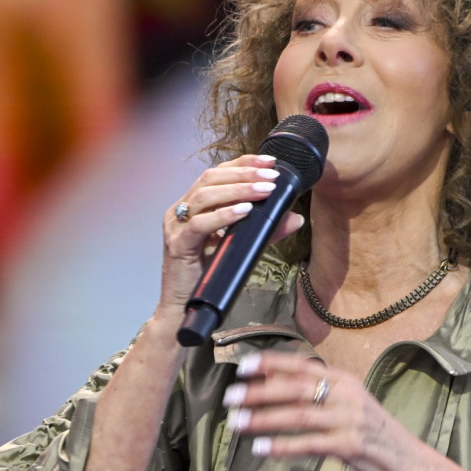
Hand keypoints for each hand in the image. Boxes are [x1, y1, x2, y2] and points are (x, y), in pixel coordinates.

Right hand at [156, 155, 304, 315]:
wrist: (184, 310)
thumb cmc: (209, 277)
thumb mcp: (242, 246)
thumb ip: (265, 231)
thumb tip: (295, 217)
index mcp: (193, 206)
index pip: (217, 173)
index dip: (242, 163)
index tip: (269, 161)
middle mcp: (180, 211)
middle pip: (210, 178)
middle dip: (244, 173)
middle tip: (271, 176)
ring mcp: (175, 227)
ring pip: (204, 196)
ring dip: (238, 190)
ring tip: (264, 190)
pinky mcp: (177, 245)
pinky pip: (199, 224)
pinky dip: (224, 214)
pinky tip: (244, 211)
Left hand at [222, 351, 426, 470]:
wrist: (410, 462)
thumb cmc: (373, 433)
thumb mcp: (348, 403)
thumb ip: (318, 392)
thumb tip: (273, 383)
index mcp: (344, 379)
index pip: (301, 365)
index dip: (270, 364)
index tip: (242, 367)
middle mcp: (347, 394)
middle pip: (295, 388)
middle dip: (259, 392)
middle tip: (230, 397)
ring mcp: (350, 420)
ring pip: (298, 415)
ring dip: (263, 418)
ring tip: (236, 423)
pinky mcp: (351, 446)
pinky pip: (309, 444)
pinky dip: (282, 446)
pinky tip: (260, 448)